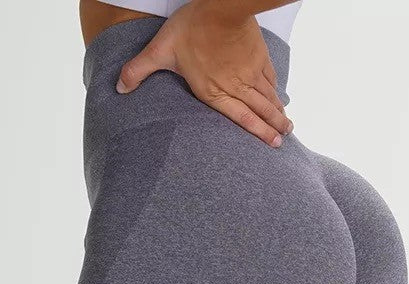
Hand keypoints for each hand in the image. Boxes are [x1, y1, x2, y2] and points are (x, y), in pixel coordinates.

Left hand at [116, 1, 292, 147]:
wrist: (222, 6)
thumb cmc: (192, 29)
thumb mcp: (161, 49)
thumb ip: (140, 70)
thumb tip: (120, 88)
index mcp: (216, 92)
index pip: (242, 119)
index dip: (258, 134)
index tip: (272, 144)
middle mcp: (237, 87)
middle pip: (260, 112)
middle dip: (274, 127)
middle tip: (284, 137)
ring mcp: (251, 73)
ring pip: (269, 98)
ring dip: (278, 112)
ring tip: (288, 124)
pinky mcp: (259, 57)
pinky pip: (270, 79)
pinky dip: (276, 90)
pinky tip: (279, 95)